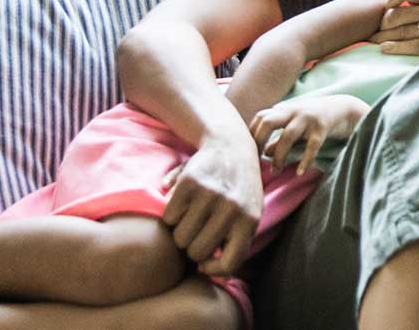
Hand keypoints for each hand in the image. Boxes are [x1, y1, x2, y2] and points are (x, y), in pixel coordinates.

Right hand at [160, 135, 263, 275]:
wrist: (231, 147)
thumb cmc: (239, 189)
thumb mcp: (249, 213)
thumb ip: (236, 242)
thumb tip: (207, 270)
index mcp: (249, 221)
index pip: (228, 265)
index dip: (213, 270)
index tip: (207, 263)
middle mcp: (232, 209)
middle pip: (197, 252)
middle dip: (193, 248)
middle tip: (197, 233)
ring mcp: (210, 195)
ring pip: (179, 237)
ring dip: (180, 232)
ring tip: (191, 219)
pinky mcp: (189, 183)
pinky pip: (168, 217)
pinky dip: (171, 216)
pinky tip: (183, 204)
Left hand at [249, 94, 367, 176]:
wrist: (346, 108)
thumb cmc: (315, 120)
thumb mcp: (296, 127)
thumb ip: (279, 138)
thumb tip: (262, 152)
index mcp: (285, 110)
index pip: (260, 118)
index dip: (251, 134)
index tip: (249, 151)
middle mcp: (294, 111)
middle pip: (268, 121)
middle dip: (258, 140)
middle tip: (256, 160)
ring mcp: (308, 118)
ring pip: (287, 135)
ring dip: (279, 155)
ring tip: (276, 170)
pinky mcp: (323, 127)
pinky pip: (312, 145)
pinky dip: (305, 159)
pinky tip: (300, 172)